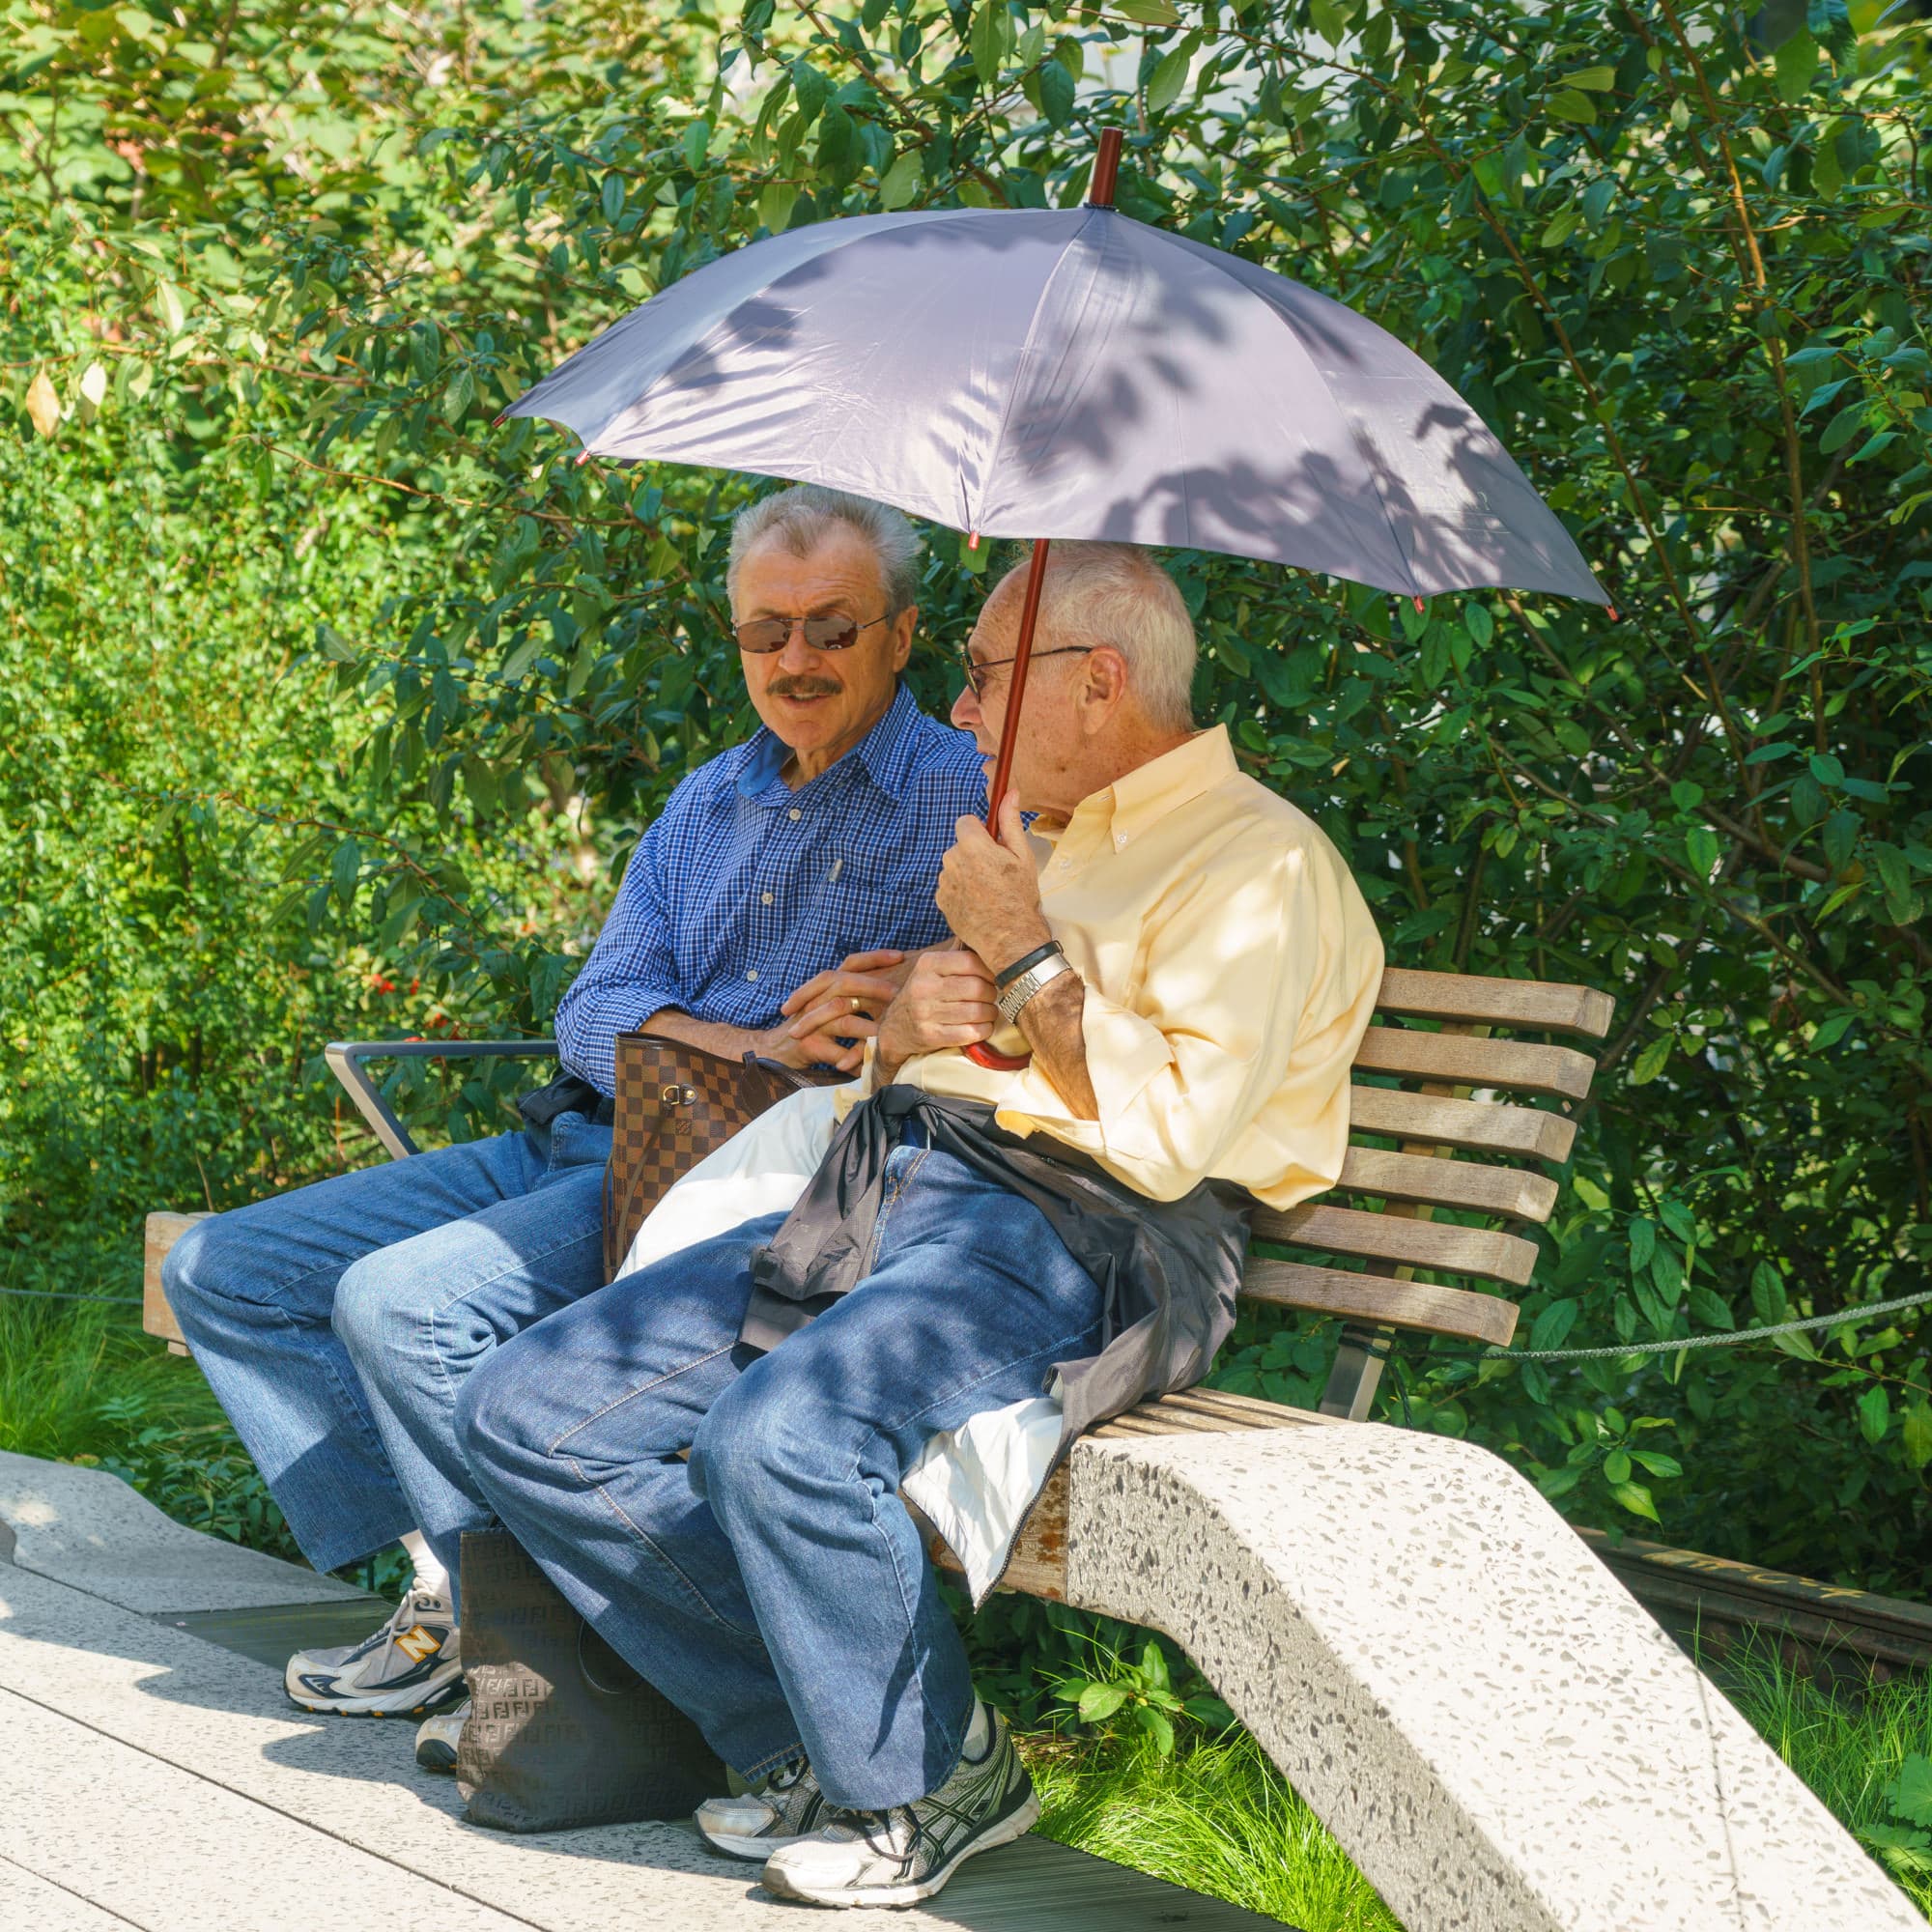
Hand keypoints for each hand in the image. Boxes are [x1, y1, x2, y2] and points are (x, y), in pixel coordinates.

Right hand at [767, 948, 907, 1073]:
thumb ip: (861, 994)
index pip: (852, 963)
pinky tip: (867, 1067)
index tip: (901, 956)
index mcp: (828, 986)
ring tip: (887, 1033)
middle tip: (897, 993)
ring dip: (868, 1028)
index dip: (875, 958)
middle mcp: (818, 999)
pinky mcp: (810, 1045)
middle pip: (846, 984)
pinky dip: (852, 1060)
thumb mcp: (836, 1005)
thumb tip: (897, 987)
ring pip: (843, 1021)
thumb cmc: (816, 1026)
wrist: (781, 1049)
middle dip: (875, 987)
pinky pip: (836, 1053)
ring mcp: (813, 1022)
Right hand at [875, 948, 997, 1082]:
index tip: (993, 978)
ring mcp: (925, 1013)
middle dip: (992, 993)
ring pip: (977, 1011)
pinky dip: (984, 1030)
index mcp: (927, 964)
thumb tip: (987, 934)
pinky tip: (982, 1026)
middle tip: (991, 996)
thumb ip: (958, 953)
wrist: (896, 1027)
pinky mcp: (931, 1036)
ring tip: (988, 1011)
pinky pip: (971, 1032)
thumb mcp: (933, 969)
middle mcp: (924, 986)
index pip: (970, 961)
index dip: (989, 971)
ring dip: (990, 1013)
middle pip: (977, 988)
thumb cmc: (925, 993)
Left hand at [935, 793, 1049, 975]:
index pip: (965, 822)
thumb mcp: (1022, 856)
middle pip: (960, 846)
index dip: (980, 832)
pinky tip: (977, 904)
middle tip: (996, 874)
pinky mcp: (940, 901)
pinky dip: (960, 891)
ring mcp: (943, 882)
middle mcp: (951, 861)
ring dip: (967, 873)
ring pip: (954, 866)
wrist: (1010, 939)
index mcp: (972, 845)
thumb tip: (1010, 792)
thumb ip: (1010, 821)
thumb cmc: (1020, 897)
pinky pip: (949, 886)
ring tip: (988, 892)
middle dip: (974, 854)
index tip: (992, 846)